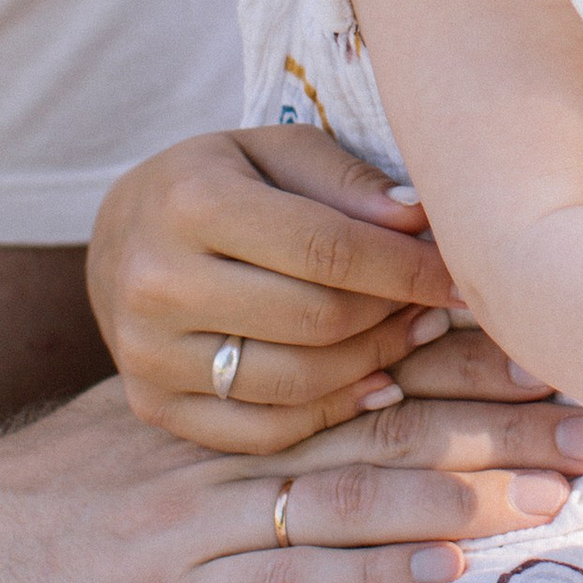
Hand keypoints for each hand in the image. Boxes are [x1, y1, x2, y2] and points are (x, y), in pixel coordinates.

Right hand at [0, 380, 582, 582]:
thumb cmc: (40, 502)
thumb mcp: (136, 430)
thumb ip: (230, 414)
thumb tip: (331, 397)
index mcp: (222, 392)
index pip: (361, 359)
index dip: (460, 355)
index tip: (549, 349)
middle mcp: (220, 442)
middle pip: (381, 415)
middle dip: (495, 418)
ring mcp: (197, 516)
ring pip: (352, 486)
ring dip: (465, 490)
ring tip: (556, 492)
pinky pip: (287, 575)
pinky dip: (373, 568)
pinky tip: (445, 566)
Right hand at [91, 123, 537, 451]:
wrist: (121, 235)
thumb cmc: (221, 180)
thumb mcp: (277, 151)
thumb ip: (348, 182)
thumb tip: (422, 219)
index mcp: (191, 201)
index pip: (327, 248)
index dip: (407, 268)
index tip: (461, 274)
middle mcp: (157, 281)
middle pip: (315, 320)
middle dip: (394, 315)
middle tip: (441, 307)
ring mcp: (147, 352)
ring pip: (294, 383)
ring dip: (372, 364)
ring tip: (414, 337)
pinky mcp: (151, 404)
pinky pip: (261, 431)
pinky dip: (329, 414)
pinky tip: (373, 384)